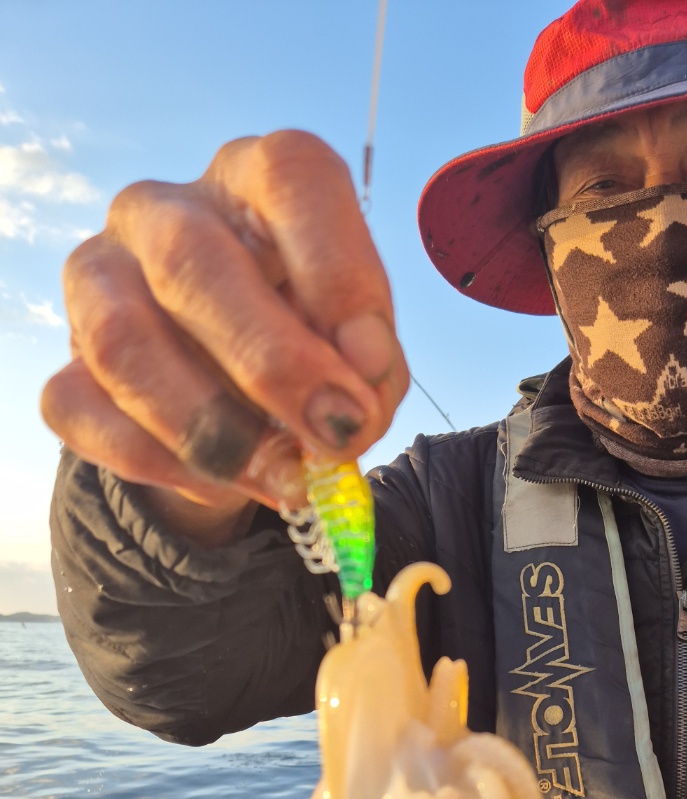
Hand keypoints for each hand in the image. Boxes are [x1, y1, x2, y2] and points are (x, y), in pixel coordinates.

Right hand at [42, 131, 409, 543]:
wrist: (239, 407)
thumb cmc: (314, 354)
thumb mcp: (363, 356)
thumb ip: (371, 374)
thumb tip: (352, 413)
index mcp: (254, 182)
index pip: (291, 176)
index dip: (338, 271)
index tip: (372, 362)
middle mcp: (162, 213)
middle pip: (190, 258)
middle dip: (273, 362)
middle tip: (335, 433)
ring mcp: (97, 281)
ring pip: (120, 341)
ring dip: (211, 428)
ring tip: (285, 478)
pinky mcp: (61, 363)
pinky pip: (82, 409)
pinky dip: (163, 463)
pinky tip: (224, 481)